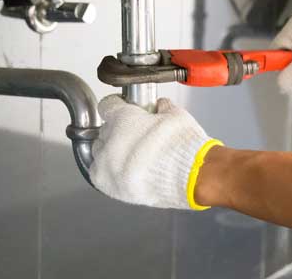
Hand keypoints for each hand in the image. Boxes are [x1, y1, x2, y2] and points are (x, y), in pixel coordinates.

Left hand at [90, 95, 221, 209]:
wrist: (192, 177)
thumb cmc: (184, 146)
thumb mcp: (176, 115)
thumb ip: (163, 108)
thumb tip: (161, 106)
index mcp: (123, 119)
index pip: (107, 106)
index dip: (117, 106)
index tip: (123, 109)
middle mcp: (110, 141)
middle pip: (104, 130)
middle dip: (118, 131)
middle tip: (134, 135)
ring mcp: (107, 164)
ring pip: (99, 151)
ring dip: (111, 150)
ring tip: (130, 155)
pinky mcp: (108, 185)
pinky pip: (99, 173)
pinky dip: (108, 170)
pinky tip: (124, 169)